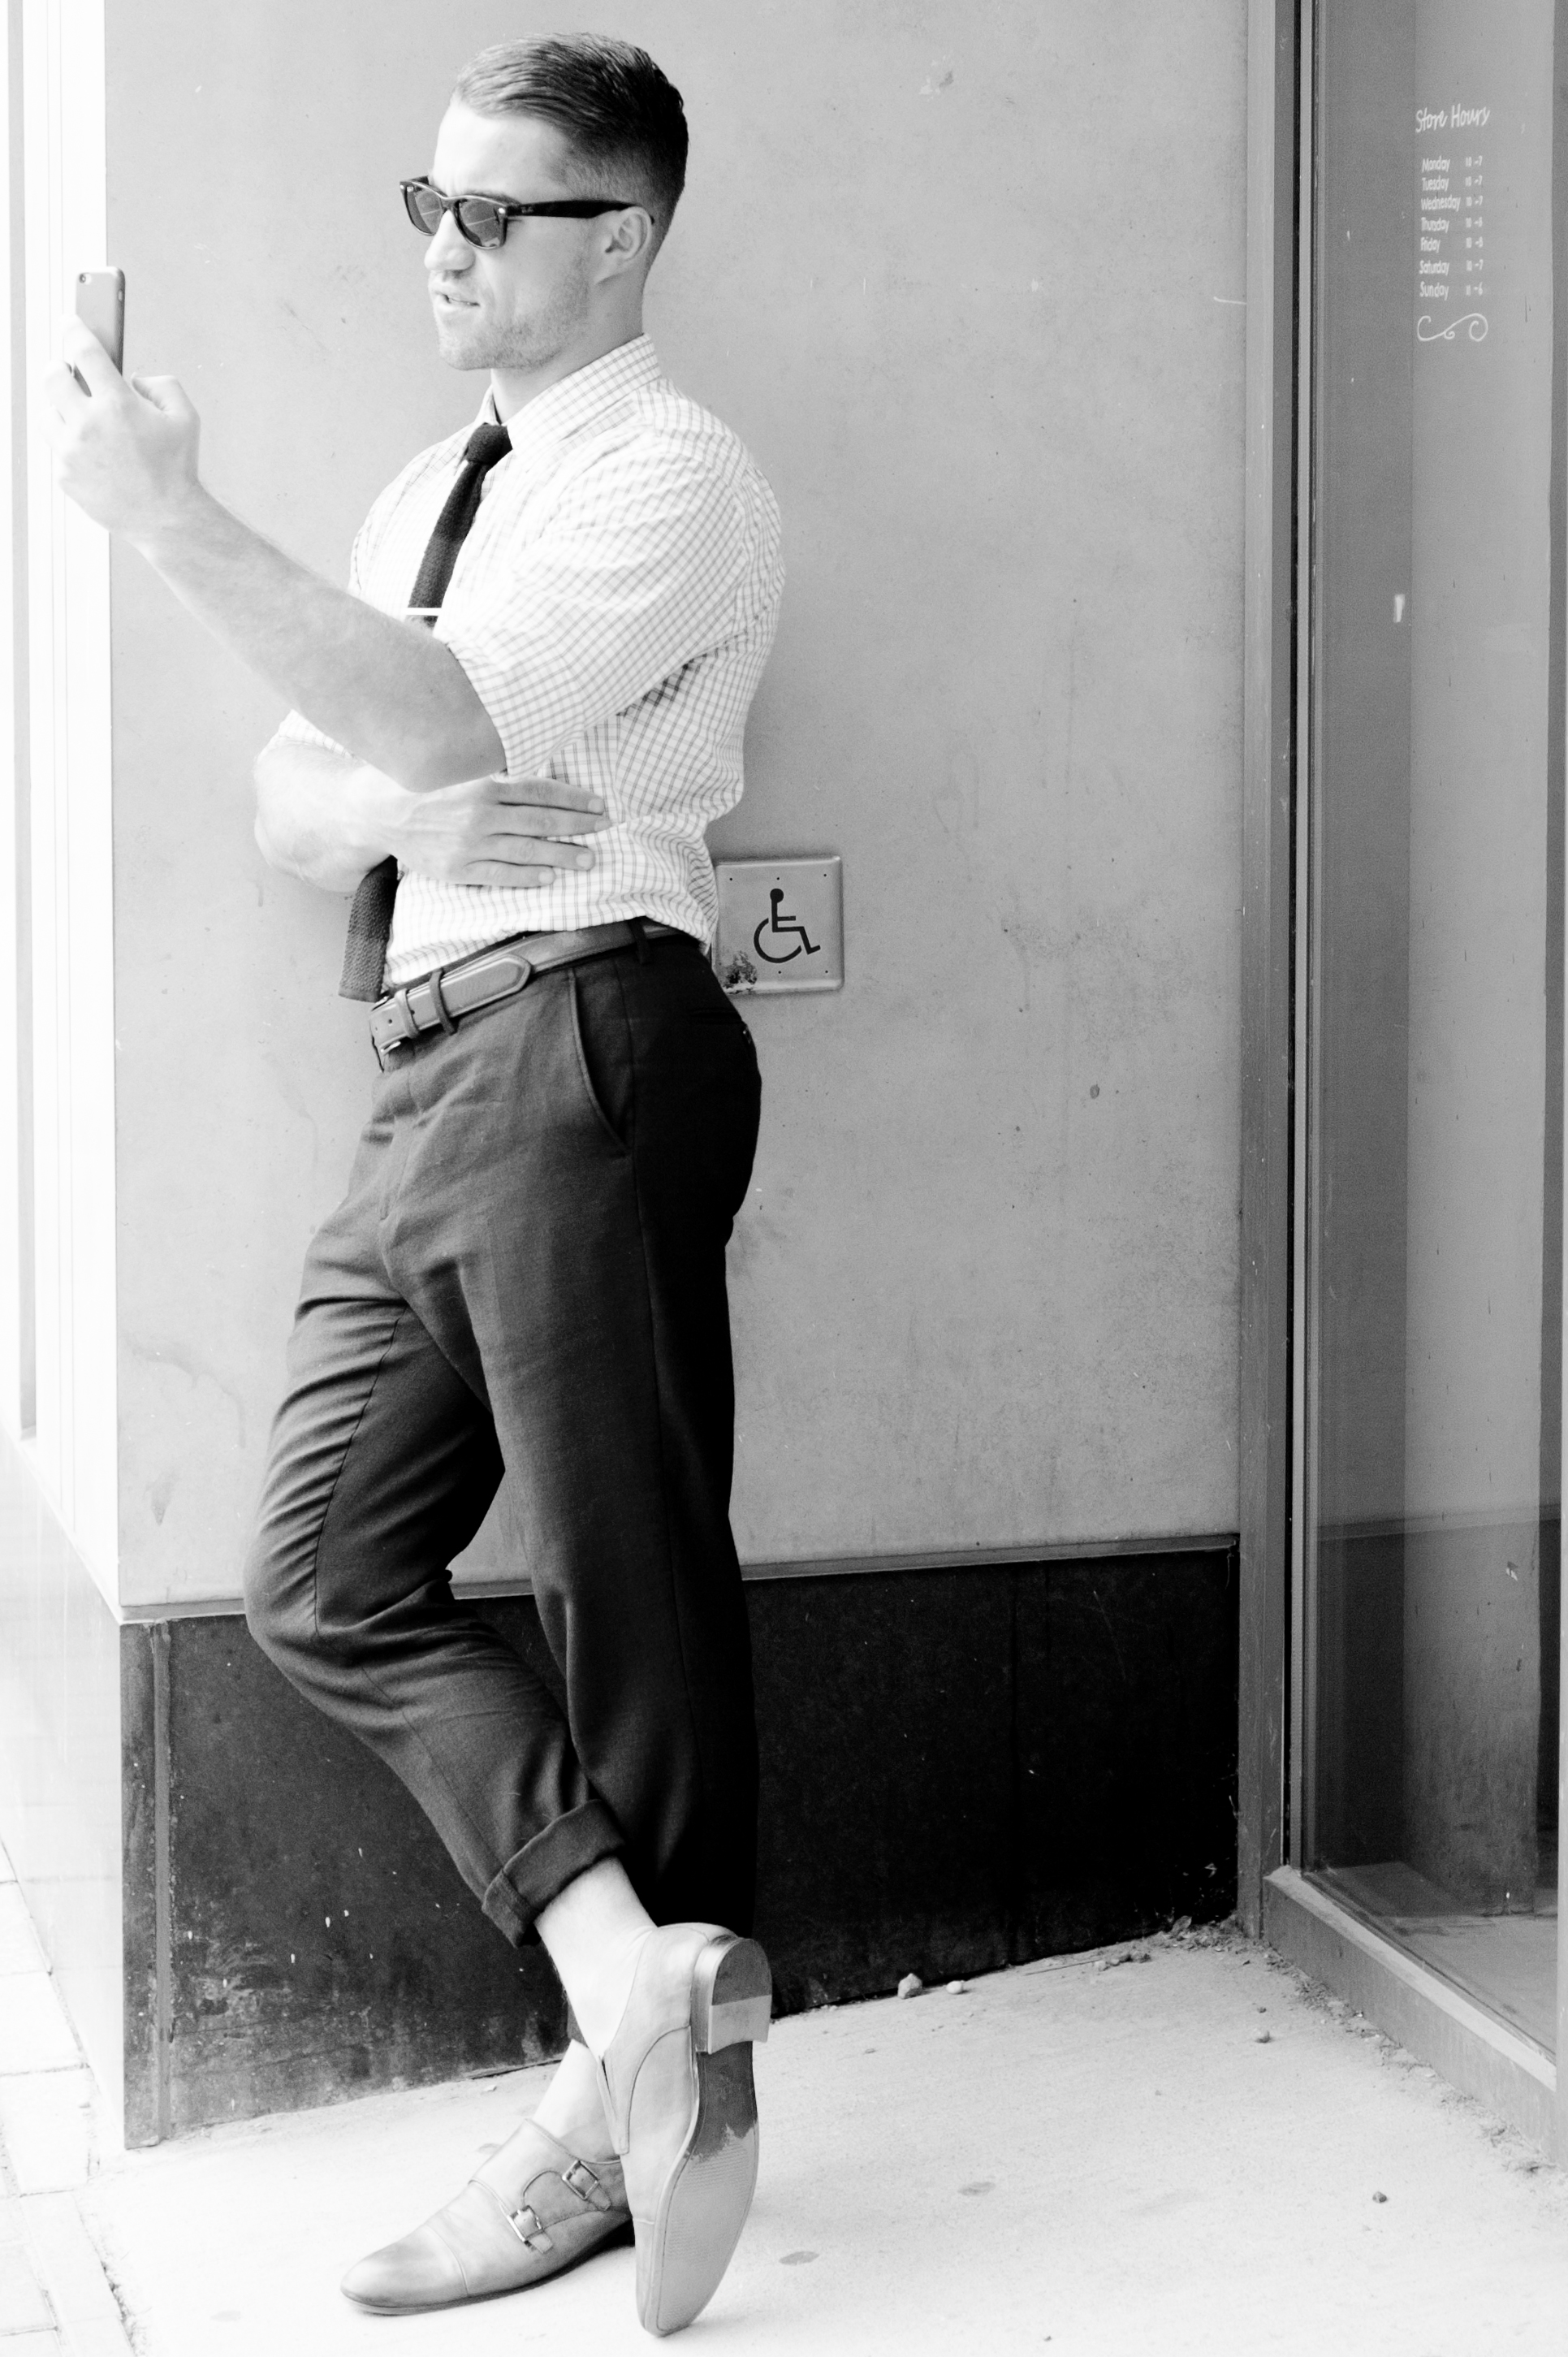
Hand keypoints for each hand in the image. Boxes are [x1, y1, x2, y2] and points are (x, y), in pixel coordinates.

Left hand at [41, 323, 203, 545]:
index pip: (84, 351)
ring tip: (80, 414)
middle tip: (67, 370)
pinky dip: (69, 442)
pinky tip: (91, 450)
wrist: (167, 520)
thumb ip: (161, 383)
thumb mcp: (185, 416)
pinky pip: (56, 447)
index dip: (73, 329)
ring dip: (61, 406)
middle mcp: (89, 425)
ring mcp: (72, 452)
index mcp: (118, 404)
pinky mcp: (64, 475)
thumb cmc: (177, 469)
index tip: (69, 322)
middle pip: (51, 377)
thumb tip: (133, 378)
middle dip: (58, 368)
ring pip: (47, 412)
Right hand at [362, 767, 612, 888]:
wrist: (379, 812)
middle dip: (579, 826)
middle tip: (606, 829)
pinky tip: (550, 877)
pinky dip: (527, 877)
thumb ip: (497, 776)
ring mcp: (470, 844)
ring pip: (527, 851)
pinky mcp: (458, 869)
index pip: (541, 792)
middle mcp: (480, 815)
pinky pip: (500, 875)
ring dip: (563, 856)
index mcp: (484, 785)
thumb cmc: (425, 786)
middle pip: (542, 822)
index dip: (574, 799)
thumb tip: (539, 780)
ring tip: (589, 859)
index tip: (599, 805)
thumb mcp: (460, 770)